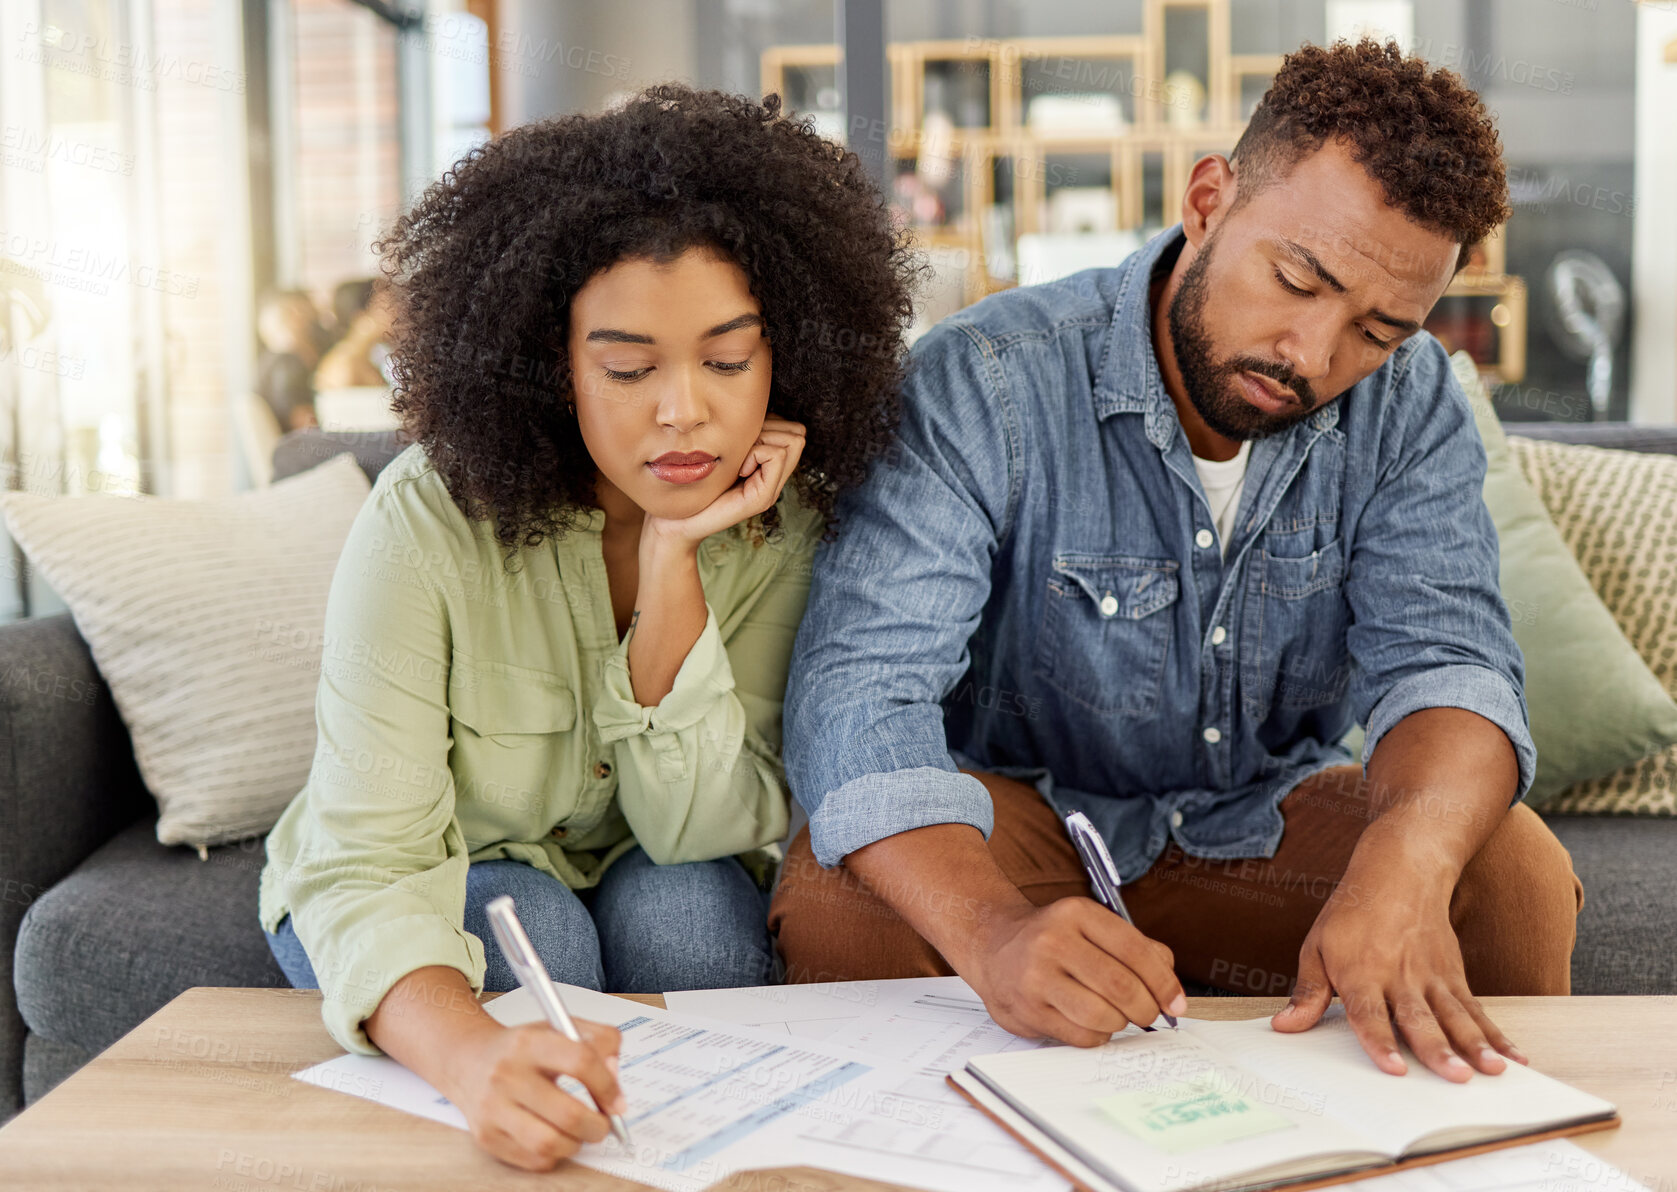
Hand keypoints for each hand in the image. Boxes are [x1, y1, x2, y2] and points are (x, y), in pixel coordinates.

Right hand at [446, 1018, 626, 1171]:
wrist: (468, 1060)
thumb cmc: (520, 1047)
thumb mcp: (558, 1026)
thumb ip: (598, 1040)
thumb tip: (614, 1074)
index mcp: (529, 1042)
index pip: (581, 1061)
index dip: (608, 1085)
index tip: (617, 1101)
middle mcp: (507, 1075)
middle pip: (568, 1113)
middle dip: (598, 1126)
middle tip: (603, 1125)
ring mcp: (494, 1109)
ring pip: (550, 1143)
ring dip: (576, 1144)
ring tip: (578, 1132)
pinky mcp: (487, 1136)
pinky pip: (533, 1159)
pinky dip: (554, 1154)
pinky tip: (554, 1137)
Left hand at [643, 416, 805, 547]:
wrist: (676, 523)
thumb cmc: (693, 484)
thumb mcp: (723, 452)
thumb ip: (743, 437)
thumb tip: (756, 411)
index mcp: (767, 467)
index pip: (794, 429)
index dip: (771, 424)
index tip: (742, 442)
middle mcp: (775, 479)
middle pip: (797, 433)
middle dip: (769, 429)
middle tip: (741, 450)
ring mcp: (772, 490)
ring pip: (792, 441)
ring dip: (762, 440)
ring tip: (739, 460)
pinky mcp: (762, 498)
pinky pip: (776, 455)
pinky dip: (756, 454)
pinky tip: (738, 470)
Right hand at [965, 898, 1186, 1046]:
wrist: (991, 944)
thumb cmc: (1052, 938)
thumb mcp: (1091, 925)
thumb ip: (1136, 948)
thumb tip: (1171, 989)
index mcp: (1076, 913)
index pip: (1135, 950)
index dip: (1164, 982)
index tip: (1176, 1003)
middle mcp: (1052, 941)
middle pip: (1121, 987)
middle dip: (1146, 1009)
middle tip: (1149, 1014)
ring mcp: (1036, 977)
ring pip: (1102, 1016)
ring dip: (1120, 1023)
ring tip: (1115, 1015)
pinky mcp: (1026, 1009)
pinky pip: (1080, 1036)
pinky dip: (1097, 1036)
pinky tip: (1091, 1023)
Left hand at [1271, 876, 1527, 1080]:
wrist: (1399, 873)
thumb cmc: (1352, 915)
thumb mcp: (1317, 947)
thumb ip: (1307, 992)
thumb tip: (1285, 1026)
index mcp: (1360, 972)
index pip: (1369, 1013)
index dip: (1380, 1042)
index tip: (1394, 1070)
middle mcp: (1398, 977)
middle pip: (1419, 1018)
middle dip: (1438, 1049)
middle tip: (1456, 1076)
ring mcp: (1431, 977)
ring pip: (1455, 1015)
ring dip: (1475, 1044)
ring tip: (1492, 1070)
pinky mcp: (1454, 976)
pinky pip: (1476, 1009)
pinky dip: (1496, 1034)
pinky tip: (1513, 1057)